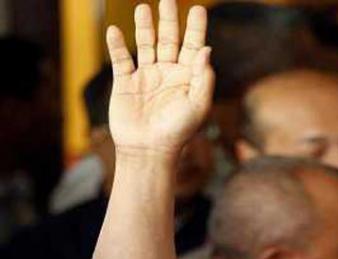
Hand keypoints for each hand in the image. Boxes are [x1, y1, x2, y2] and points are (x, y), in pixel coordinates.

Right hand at [106, 0, 213, 154]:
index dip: (196, 28)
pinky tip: (115, 30)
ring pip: (145, 45)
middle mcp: (167, 73)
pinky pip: (121, 60)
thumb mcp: (198, 105)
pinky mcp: (125, 83)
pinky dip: (117, 45)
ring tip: (143, 8)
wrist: (149, 151)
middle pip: (169, 40)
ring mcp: (146, 77)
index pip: (193, 47)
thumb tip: (206, 49)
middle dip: (169, 20)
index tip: (198, 9)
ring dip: (144, 27)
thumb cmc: (178, 132)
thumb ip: (203, 77)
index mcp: (187, 78)